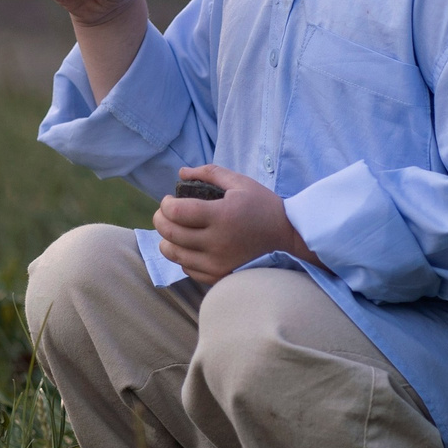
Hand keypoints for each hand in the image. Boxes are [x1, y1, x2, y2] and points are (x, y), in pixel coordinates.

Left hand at [151, 165, 316, 284]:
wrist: (288, 237)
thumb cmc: (263, 206)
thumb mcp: (240, 183)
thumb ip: (210, 173)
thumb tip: (181, 172)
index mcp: (221, 216)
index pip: (177, 212)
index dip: (165, 204)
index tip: (169, 199)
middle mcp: (217, 242)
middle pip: (171, 234)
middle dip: (160, 220)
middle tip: (163, 213)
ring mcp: (217, 262)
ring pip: (175, 254)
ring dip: (166, 240)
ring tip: (172, 230)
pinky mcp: (220, 275)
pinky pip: (188, 269)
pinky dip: (182, 257)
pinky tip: (188, 246)